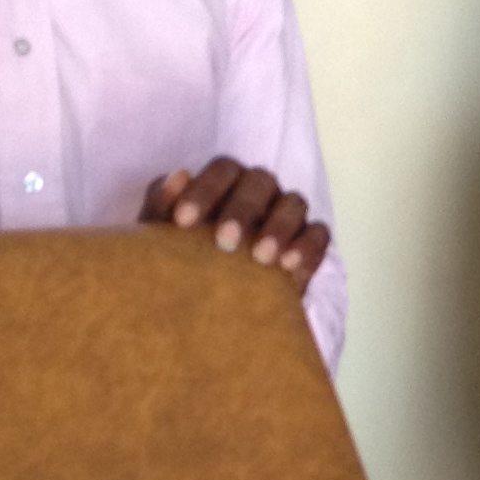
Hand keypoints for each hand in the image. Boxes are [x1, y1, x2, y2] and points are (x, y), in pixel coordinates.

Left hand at [142, 157, 330, 299]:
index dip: (204, 191)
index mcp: (225, 183)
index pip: (222, 170)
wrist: (206, 309)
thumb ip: (162, 208)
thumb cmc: (181, 264)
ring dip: (278, 227)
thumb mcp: (161, 241)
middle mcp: (260, 192)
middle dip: (242, 210)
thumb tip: (179, 175)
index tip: (182, 222)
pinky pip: (318, 234)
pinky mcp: (309, 243)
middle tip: (224, 242)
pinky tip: (287, 266)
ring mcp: (288, 215)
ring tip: (261, 258)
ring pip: (294, 203)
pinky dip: (306, 246)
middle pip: (260, 181)